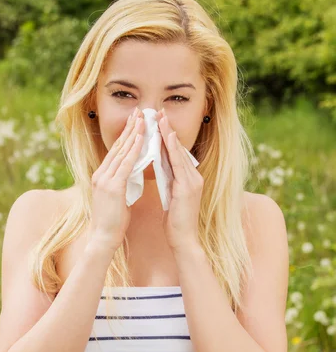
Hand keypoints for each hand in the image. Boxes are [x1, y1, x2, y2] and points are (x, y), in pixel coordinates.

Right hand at [89, 108, 144, 251]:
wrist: (103, 238)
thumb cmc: (112, 222)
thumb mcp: (117, 198)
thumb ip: (122, 184)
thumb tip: (131, 175)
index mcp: (101, 177)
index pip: (115, 152)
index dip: (125, 136)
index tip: (135, 122)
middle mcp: (100, 174)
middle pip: (117, 146)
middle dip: (129, 128)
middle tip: (140, 112)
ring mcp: (105, 180)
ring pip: (122, 151)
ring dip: (133, 133)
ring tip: (143, 118)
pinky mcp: (113, 187)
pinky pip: (126, 163)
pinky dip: (134, 149)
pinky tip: (142, 138)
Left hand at [156, 108, 203, 252]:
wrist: (183, 240)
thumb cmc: (175, 222)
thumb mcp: (171, 196)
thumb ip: (169, 180)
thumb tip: (160, 167)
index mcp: (189, 179)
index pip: (176, 154)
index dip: (167, 137)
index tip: (158, 121)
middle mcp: (194, 177)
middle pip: (178, 149)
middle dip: (167, 129)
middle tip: (158, 111)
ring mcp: (192, 181)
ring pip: (178, 152)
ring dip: (169, 134)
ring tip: (160, 118)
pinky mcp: (188, 187)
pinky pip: (178, 163)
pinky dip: (171, 149)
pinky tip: (165, 137)